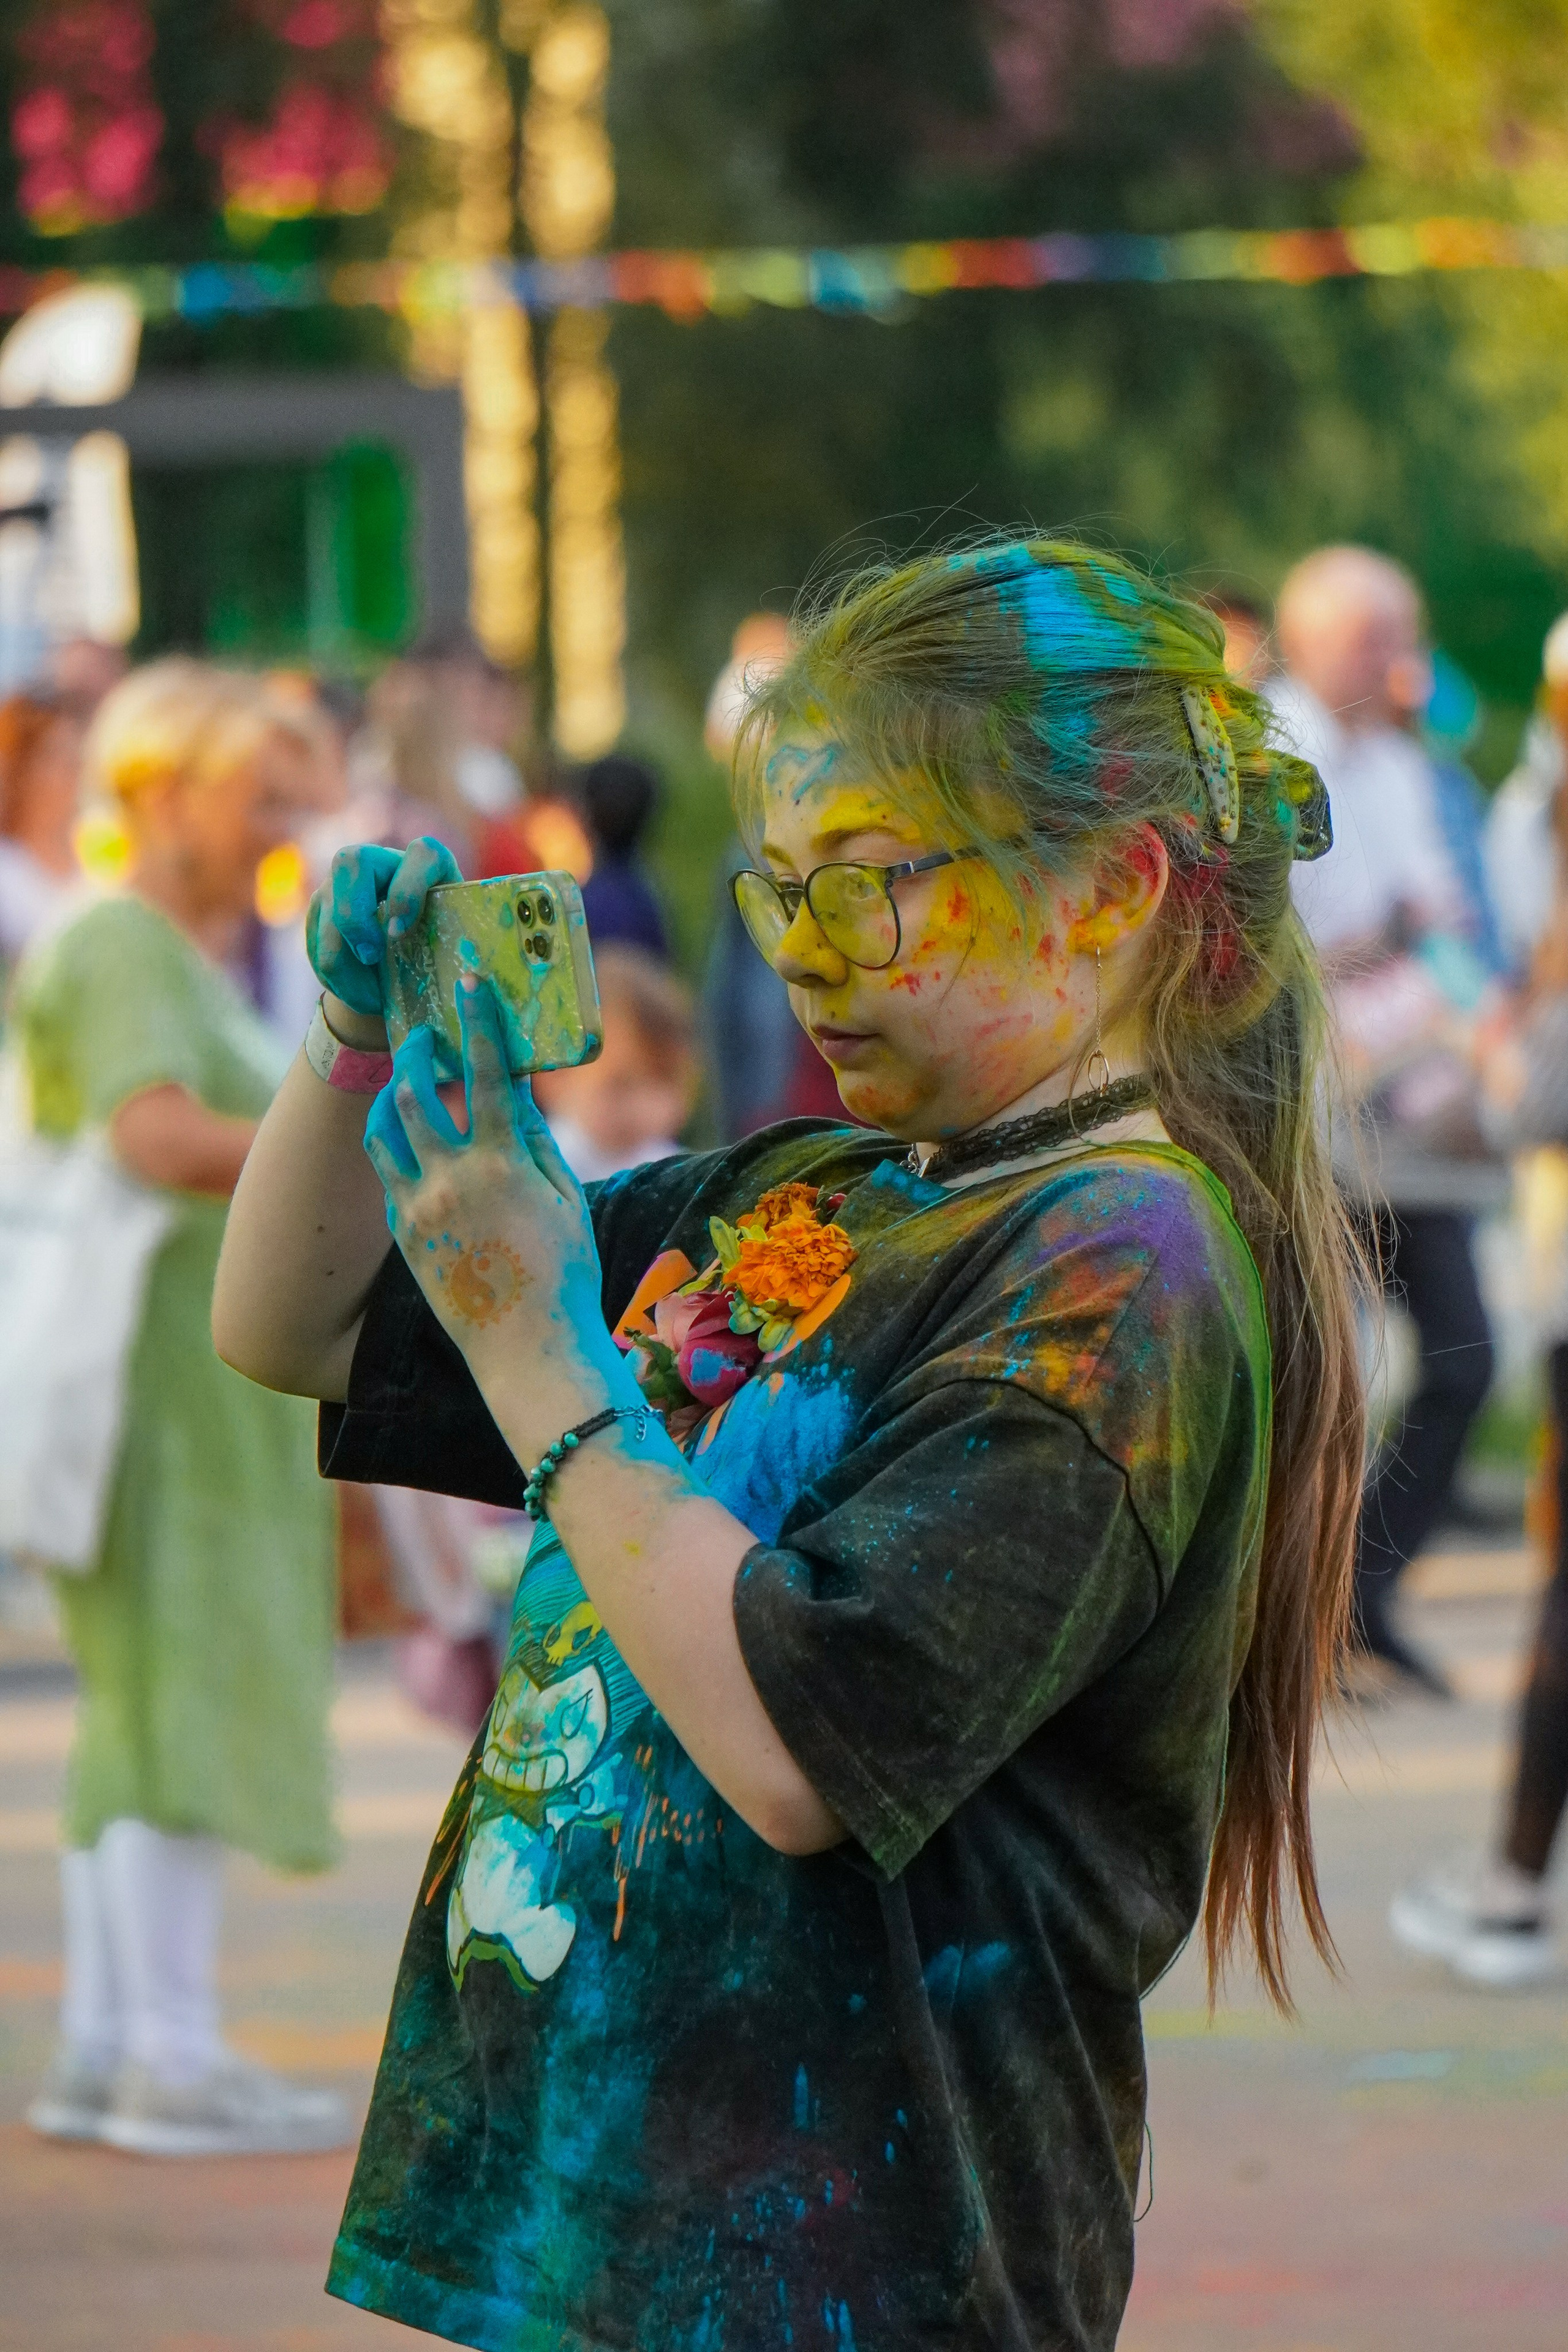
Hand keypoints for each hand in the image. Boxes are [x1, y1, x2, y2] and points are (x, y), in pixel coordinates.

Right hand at [304, 837, 461, 1021]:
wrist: (411, 955)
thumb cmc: (445, 947)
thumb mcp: (458, 942)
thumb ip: (462, 943)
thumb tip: (469, 978)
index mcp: (429, 860)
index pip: (422, 855)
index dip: (408, 892)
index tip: (401, 933)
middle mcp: (380, 860)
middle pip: (350, 864)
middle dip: (355, 917)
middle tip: (372, 957)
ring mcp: (343, 880)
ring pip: (327, 915)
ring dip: (345, 966)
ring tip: (373, 1000)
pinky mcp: (321, 907)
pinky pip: (313, 942)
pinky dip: (333, 977)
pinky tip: (360, 996)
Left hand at [362, 975, 638, 1453]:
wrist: (526, 1349)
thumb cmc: (564, 1274)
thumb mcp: (566, 1199)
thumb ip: (536, 1143)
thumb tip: (514, 1095)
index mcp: (504, 1164)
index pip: (488, 1072)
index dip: (478, 1019)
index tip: (468, 978)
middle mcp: (453, 1179)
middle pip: (415, 1092)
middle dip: (417, 1052)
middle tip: (424, 1034)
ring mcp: (420, 1208)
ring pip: (385, 1129)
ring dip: (393, 1095)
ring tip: (406, 1081)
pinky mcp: (403, 1235)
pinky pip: (388, 1175)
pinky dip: (397, 1147)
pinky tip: (412, 1142)